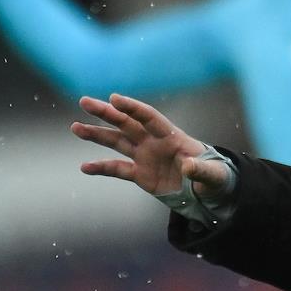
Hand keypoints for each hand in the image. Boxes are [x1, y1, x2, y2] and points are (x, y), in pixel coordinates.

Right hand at [71, 93, 233, 199]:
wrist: (209, 191)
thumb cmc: (215, 177)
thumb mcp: (213, 175)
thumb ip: (200, 170)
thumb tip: (187, 166)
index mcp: (172, 137)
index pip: (150, 117)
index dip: (133, 108)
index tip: (115, 98)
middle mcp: (155, 142)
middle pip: (127, 123)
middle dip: (107, 112)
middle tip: (85, 101)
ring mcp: (146, 157)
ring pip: (117, 141)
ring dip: (97, 134)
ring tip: (75, 127)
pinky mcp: (141, 174)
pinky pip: (117, 169)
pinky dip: (101, 168)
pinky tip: (84, 166)